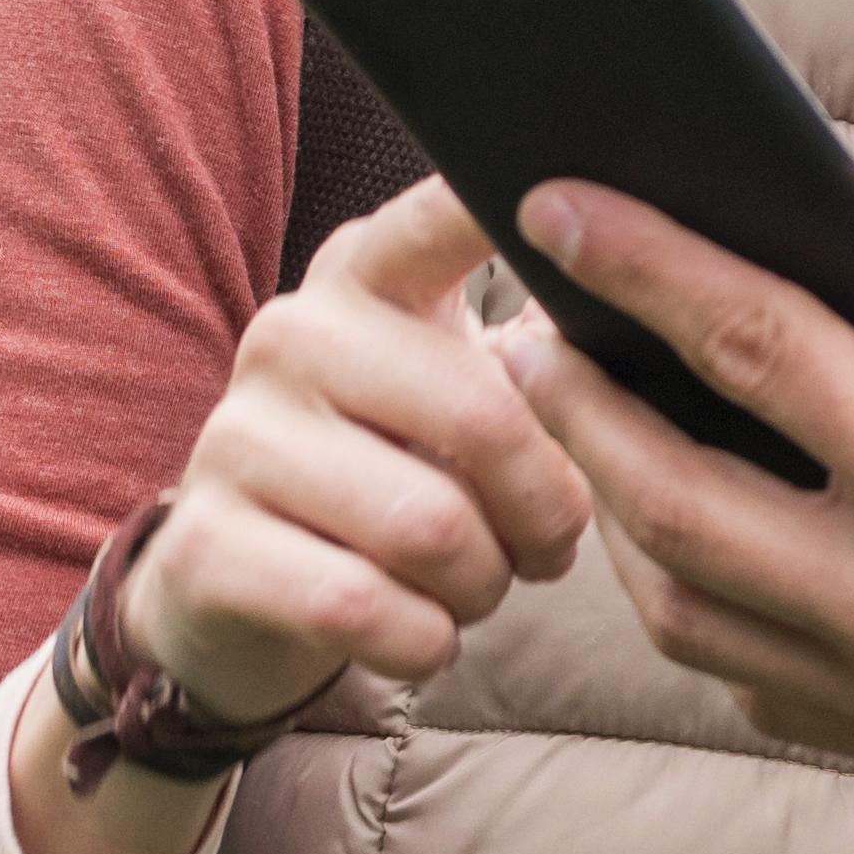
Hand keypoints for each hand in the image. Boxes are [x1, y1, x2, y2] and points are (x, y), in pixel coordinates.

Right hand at [127, 173, 592, 720]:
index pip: (442, 217)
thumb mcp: (457, 395)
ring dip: (486, 583)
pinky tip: (422, 632)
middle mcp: (292, 334)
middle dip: (548, 508)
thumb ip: (539, 354)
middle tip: (551, 545)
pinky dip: (424, 640)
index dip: (507, 213)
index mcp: (368, 275)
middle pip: (484, 417)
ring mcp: (236, 436)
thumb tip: (646, 321)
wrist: (238, 587)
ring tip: (480, 584)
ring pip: (431, 528)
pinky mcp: (207, 545)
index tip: (579, 214)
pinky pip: (365, 606)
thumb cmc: (396, 474)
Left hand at [506, 148, 853, 805]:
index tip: (551, 200)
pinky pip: (759, 681)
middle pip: (667, 499)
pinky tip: (707, 532)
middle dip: (572, 399)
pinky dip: (699, 604)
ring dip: (620, 513)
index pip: (756, 352)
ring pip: (691, 612)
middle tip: (516, 322)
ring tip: (594, 420)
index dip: (640, 265)